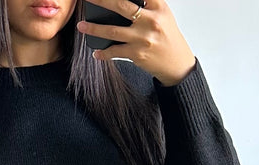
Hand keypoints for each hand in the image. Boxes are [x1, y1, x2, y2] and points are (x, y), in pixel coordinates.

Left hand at [76, 0, 195, 85]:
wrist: (177, 64)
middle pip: (121, 6)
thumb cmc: (167, 37)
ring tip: (81, 26)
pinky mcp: (137, 54)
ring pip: (113, 31)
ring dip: (94, 29)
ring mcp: (143, 38)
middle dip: (101, 1)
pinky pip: (115, 52)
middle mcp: (151, 21)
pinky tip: (96, 53)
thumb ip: (147, 5)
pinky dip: (104, 53)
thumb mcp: (163, 15)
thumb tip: (120, 3)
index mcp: (158, 7)